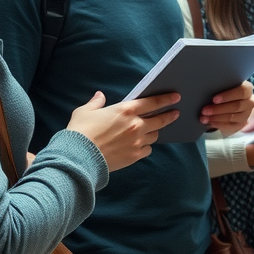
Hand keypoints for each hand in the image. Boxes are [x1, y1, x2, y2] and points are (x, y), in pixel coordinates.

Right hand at [66, 90, 180, 171]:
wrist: (77, 157)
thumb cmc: (80, 132)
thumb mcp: (84, 112)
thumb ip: (96, 103)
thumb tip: (100, 95)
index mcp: (126, 110)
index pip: (153, 102)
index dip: (166, 99)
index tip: (176, 97)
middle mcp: (136, 125)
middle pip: (160, 119)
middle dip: (169, 115)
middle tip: (176, 113)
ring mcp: (137, 141)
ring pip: (154, 135)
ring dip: (153, 132)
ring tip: (151, 130)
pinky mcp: (134, 156)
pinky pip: (147, 149)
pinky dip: (145, 146)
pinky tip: (140, 145)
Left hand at [201, 80, 253, 133]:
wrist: (233, 102)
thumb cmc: (226, 92)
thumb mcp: (226, 86)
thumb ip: (221, 87)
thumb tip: (207, 89)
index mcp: (247, 89)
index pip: (241, 92)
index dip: (228, 96)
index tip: (214, 99)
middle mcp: (249, 102)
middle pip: (236, 106)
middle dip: (218, 109)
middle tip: (204, 110)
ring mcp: (246, 114)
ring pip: (232, 117)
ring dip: (216, 118)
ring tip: (204, 118)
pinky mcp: (241, 124)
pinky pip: (230, 126)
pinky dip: (218, 124)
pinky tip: (210, 122)